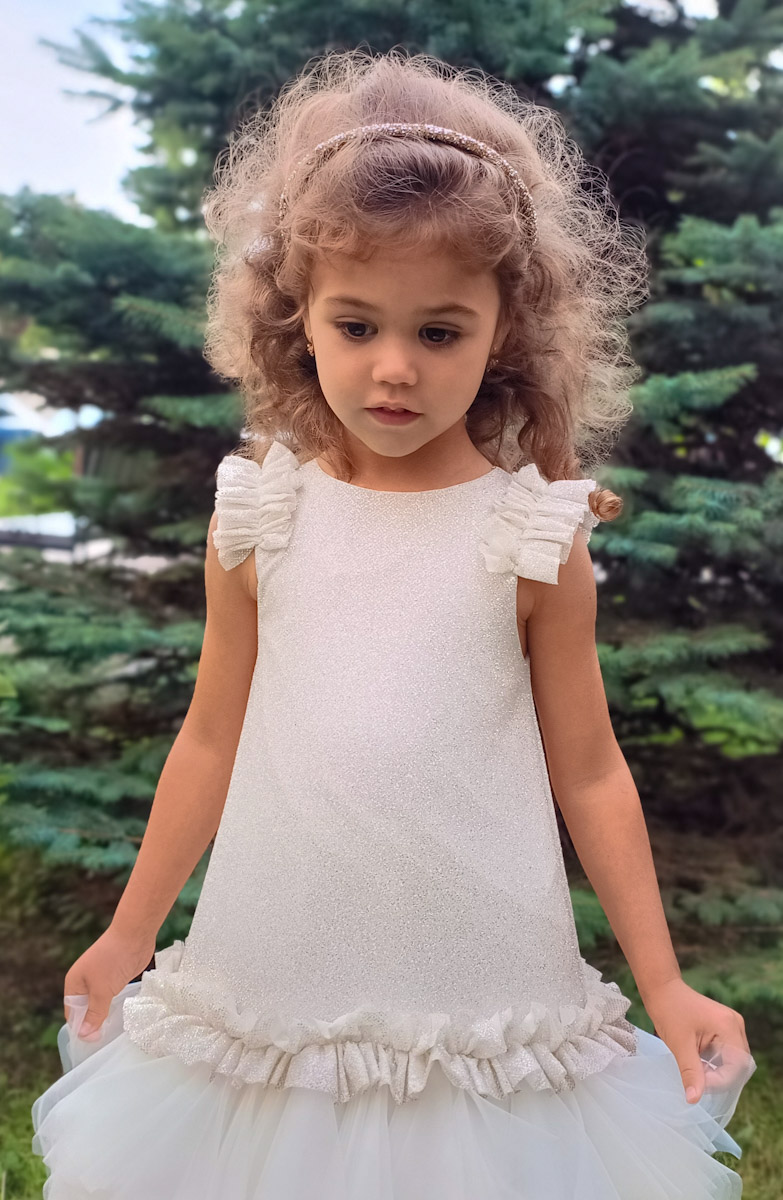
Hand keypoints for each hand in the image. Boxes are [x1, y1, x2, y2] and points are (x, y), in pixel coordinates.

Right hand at [63, 923, 156, 1039]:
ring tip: (111, 1033)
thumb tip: (84, 1035)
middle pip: (85, 1010)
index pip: (72, 1013)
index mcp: (74, 983)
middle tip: (103, 1042)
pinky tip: (120, 1018)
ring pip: (99, 1004)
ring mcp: (101, 980)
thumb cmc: (113, 960)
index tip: (91, 1044)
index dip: (80, 1029)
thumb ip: (94, 1013)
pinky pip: (111, 998)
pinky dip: (114, 1007)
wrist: (135, 934)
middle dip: (91, 1024)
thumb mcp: (102, 990)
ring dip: (104, 1016)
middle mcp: (85, 982)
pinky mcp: (115, 978)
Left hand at [641, 976, 750, 1103]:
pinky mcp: (722, 1029)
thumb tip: (694, 1099)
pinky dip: (712, 1063)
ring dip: (715, 1071)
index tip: (699, 1087)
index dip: (721, 1081)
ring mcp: (730, 1026)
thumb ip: (690, 1072)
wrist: (661, 988)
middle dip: (719, 1077)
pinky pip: (723, 1054)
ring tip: (694, 1072)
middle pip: (737, 1065)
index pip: (737, 1066)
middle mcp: (735, 1026)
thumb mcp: (679, 1044)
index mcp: (729, 1026)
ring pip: (730, 1061)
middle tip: (697, 1082)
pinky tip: (696, 1065)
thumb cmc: (668, 1010)